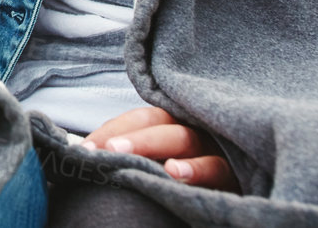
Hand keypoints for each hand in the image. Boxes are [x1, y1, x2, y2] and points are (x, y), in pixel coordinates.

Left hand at [82, 107, 237, 190]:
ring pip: (189, 142)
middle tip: (109, 151)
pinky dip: (198, 169)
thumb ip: (129, 155)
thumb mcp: (155, 160)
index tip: (85, 148)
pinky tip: (178, 175)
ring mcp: (214, 149)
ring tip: (150, 162)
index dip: (113, 130)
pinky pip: (217, 168)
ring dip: (165, 150)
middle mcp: (192, 130)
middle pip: (162, 127)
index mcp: (171, 124)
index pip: (140, 119)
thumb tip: (86, 154)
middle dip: (135, 139)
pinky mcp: (233, 173)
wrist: (220, 198)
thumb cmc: (179, 176)